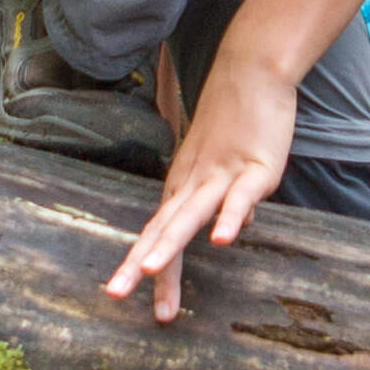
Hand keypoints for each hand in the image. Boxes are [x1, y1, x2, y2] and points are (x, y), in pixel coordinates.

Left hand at [105, 51, 299, 322]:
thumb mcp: (230, 167)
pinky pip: (239, 197)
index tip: (123, 298)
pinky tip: (222, 241)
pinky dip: (230, 219)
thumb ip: (229, 200)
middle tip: (114, 295)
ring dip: (168, 244)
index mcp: (184, 187)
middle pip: (163, 229)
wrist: (254, 70)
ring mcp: (222, 175)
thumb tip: (234, 228)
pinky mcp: (255, 167)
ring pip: (190, 215)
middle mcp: (194, 184)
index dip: (144, 267)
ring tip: (149, 273)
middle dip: (138, 264)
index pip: (159, 234)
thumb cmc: (240, 119)